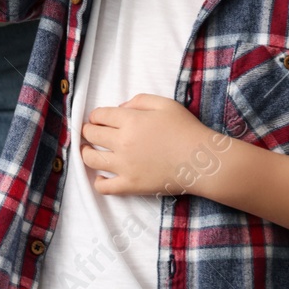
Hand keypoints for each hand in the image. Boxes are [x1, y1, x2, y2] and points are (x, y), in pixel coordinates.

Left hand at [79, 94, 221, 196]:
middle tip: (91, 133)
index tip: (97, 119)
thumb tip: (119, 108)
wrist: (202, 161)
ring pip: (90, 159)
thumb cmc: (186, 129)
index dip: (95, 116)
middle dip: (88, 131)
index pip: (98, 116)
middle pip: (91, 134)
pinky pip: (104, 187)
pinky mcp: (131, 185)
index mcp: (130, 120)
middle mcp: (122, 142)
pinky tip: (100, 177)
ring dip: (85, 152)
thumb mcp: (164, 104)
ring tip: (89, 151)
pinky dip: (98, 182)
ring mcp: (125, 166)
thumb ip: (138, 101)